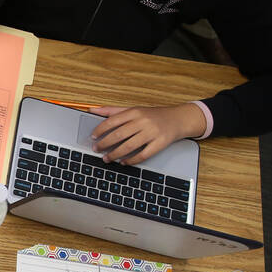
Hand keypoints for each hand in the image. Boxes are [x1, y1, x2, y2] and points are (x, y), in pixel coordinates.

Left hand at [89, 103, 205, 162]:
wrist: (179, 119)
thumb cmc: (153, 115)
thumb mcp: (134, 110)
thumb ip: (112, 110)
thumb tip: (92, 110)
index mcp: (135, 112)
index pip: (112, 121)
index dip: (100, 130)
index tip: (92, 137)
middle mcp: (143, 121)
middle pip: (119, 134)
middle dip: (104, 143)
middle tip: (96, 149)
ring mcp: (152, 132)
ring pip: (129, 146)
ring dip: (115, 154)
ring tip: (106, 158)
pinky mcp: (160, 143)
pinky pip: (143, 154)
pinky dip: (131, 160)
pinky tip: (123, 162)